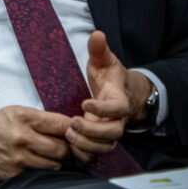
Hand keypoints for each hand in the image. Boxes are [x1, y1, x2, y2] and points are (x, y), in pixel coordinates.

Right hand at [0, 106, 73, 180]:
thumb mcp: (15, 112)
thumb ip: (41, 119)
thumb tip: (69, 128)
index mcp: (24, 118)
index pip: (62, 125)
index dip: (75, 129)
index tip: (77, 132)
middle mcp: (22, 139)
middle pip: (63, 149)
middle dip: (69, 149)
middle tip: (69, 148)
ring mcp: (18, 159)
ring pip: (54, 165)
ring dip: (58, 162)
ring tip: (54, 156)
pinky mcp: (13, 174)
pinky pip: (38, 174)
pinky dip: (41, 170)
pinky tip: (36, 163)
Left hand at [66, 31, 134, 162]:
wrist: (120, 95)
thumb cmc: (110, 78)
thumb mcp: (104, 61)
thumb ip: (99, 50)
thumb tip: (96, 34)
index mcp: (119, 101)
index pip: (117, 109)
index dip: (103, 109)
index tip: (85, 103)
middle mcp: (116, 121)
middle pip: (113, 134)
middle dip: (93, 131)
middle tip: (73, 123)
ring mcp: (108, 133)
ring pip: (105, 147)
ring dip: (86, 144)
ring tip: (68, 134)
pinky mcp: (99, 142)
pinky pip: (95, 155)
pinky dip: (83, 154)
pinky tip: (67, 146)